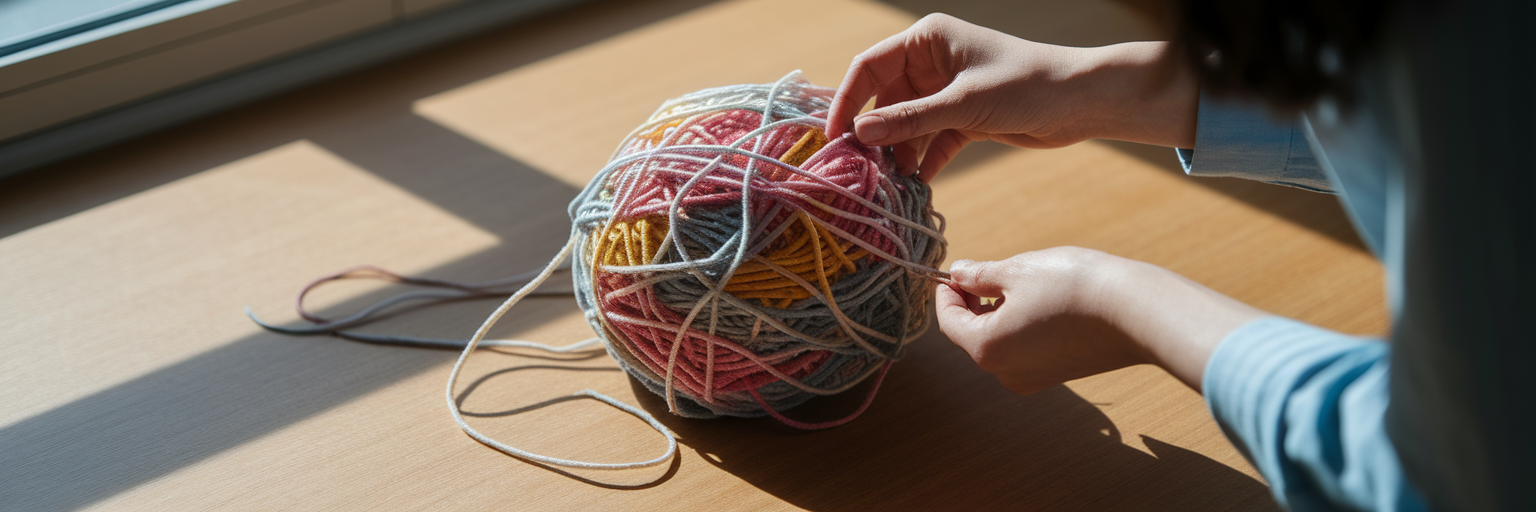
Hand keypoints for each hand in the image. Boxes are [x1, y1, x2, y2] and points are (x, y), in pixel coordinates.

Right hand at [829, 14, 1197, 181]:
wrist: (1082, 102)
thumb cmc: (1027, 84)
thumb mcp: (964, 104)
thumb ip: (910, 119)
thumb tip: (860, 133)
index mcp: (927, 41)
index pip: (869, 67)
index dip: (847, 100)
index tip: (834, 136)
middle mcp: (931, 63)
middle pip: (884, 100)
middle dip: (874, 134)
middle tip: (859, 169)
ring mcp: (946, 93)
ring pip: (906, 125)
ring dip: (898, 153)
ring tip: (889, 183)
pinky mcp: (963, 119)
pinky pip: (930, 141)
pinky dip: (924, 161)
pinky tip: (917, 186)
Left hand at [936, 247, 1265, 394]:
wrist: (1136, 313)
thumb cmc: (1073, 287)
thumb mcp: (1017, 270)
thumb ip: (980, 275)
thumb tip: (959, 273)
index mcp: (986, 348)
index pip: (950, 321)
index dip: (948, 293)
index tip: (955, 270)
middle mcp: (1005, 372)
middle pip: (973, 334)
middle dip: (974, 302)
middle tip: (987, 271)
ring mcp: (1033, 378)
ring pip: (1000, 342)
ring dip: (999, 312)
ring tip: (1019, 282)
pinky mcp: (1058, 375)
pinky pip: (1025, 350)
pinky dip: (1022, 325)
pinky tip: (1043, 300)